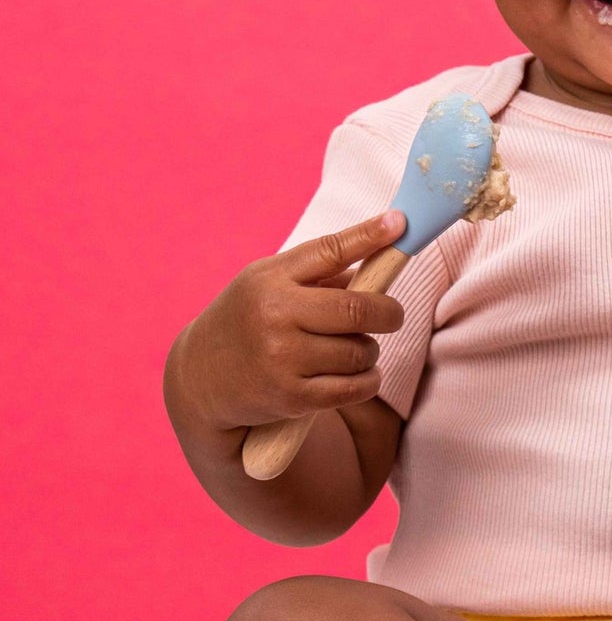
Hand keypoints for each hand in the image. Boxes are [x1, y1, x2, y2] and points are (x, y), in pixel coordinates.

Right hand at [170, 212, 406, 439]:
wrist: (201, 376)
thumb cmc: (248, 319)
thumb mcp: (268, 282)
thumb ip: (319, 273)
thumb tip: (382, 259)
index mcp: (271, 279)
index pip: (330, 250)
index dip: (369, 236)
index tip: (401, 223)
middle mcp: (275, 315)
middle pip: (358, 308)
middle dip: (388, 312)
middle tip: (391, 315)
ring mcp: (282, 358)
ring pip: (360, 351)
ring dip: (369, 350)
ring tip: (354, 349)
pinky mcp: (291, 396)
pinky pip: (355, 387)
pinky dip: (368, 380)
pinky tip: (360, 374)